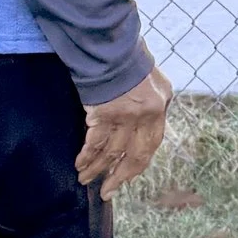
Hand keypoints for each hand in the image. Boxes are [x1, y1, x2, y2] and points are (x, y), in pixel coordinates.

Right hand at [74, 67, 172, 192]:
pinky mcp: (102, 113)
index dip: (138, 165)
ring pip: (110, 152)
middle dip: (118, 176)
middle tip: (106, 192)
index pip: (150, 146)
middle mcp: (144, 116)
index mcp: (158, 108)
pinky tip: (79, 165)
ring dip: (96, 169)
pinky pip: (94, 142)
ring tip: (85, 180)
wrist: (113, 45)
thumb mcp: (156, 82)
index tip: (127, 177)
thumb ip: (155, 105)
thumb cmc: (132, 59)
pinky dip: (86, 155)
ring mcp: (123, 116)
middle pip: (133, 156)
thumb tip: (147, 125)